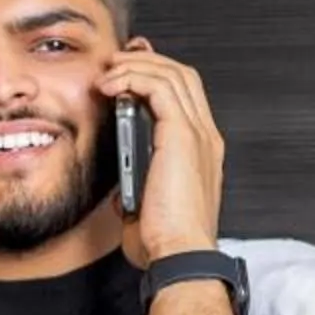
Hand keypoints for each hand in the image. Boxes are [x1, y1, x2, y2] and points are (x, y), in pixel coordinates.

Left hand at [96, 40, 225, 267]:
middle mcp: (206, 136)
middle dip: (146, 60)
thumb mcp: (144, 206)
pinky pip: (160, 88)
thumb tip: (120, 188)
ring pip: (173, 74)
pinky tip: (111, 86)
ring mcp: (198, 134)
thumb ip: (137, 189)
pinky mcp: (183, 136)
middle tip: (113, 61)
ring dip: (136, 65)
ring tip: (108, 70)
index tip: (125, 70)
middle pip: (182, 75)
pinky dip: (133, 78)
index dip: (156, 75)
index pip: (184, 95)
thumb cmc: (164, 240)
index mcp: (200, 150)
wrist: (179, 255)